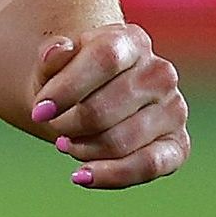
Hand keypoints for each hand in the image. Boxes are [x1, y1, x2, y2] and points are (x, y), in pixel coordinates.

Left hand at [27, 24, 189, 189]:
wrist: (95, 98)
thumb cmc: (72, 79)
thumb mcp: (55, 64)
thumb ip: (51, 57)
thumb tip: (58, 49)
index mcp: (133, 41)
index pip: (104, 59)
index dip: (67, 88)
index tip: (38, 110)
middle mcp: (160, 73)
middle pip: (103, 109)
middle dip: (67, 125)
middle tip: (53, 125)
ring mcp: (173, 110)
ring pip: (118, 140)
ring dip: (81, 149)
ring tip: (65, 143)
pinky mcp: (178, 145)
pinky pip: (147, 166)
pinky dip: (111, 175)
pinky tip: (81, 175)